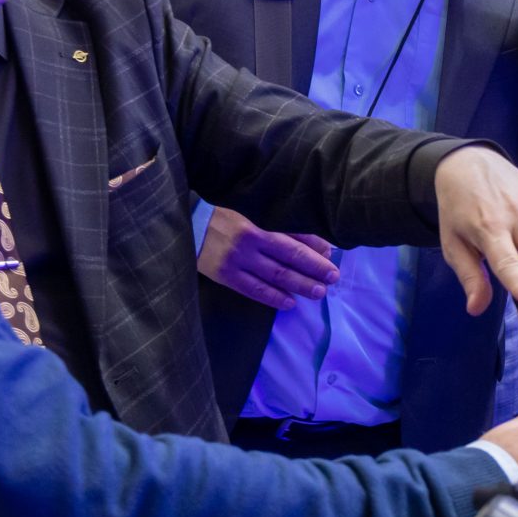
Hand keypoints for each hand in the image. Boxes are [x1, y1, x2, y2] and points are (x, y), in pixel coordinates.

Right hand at [197, 206, 337, 309]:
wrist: (184, 223)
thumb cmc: (222, 216)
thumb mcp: (250, 213)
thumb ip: (278, 226)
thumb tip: (313, 241)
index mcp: (257, 222)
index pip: (293, 236)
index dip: (314, 247)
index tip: (332, 255)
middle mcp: (250, 241)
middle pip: (289, 257)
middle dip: (313, 268)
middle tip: (333, 277)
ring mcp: (237, 260)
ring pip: (275, 276)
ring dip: (299, 284)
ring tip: (318, 292)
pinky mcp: (225, 276)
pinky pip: (253, 290)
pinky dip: (273, 298)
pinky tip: (289, 303)